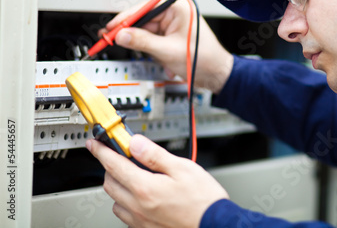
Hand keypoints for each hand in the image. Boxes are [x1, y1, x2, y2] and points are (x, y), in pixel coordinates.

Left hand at [87, 135, 228, 227]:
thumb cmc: (203, 199)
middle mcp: (138, 207)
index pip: (114, 165)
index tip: (95, 144)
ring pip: (116, 201)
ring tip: (134, 177)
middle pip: (109, 183)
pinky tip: (141, 197)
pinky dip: (127, 203)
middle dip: (110, 167)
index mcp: (145, 188)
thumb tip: (135, 143)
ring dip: (119, 187)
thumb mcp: (182, 168)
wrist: (215, 224)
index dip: (102, 151)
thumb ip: (154, 155)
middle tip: (121, 157)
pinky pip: (126, 216)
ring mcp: (141, 221)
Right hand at [102, 0, 233, 93]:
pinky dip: (153, 50)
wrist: (216, 74)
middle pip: (143, 20)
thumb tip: (121, 35)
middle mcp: (175, 11)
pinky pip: (153, 39)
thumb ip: (142, 42)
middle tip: (110, 40)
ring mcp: (174, 22)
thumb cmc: (203, 59)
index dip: (124, 20)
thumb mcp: (167, 51)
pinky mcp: (172, 33)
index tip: (110, 28)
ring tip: (155, 56)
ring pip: (146, 31)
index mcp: (178, 7)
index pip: (144, 9)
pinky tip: (161, 59)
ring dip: (146, 46)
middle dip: (132, 34)